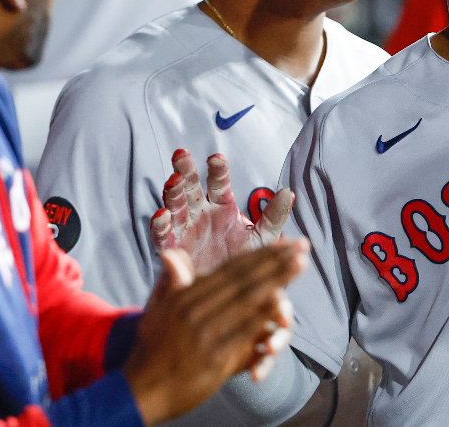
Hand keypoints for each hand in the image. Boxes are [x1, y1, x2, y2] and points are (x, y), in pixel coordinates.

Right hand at [124, 240, 308, 425]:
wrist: (138, 391)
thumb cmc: (150, 350)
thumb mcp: (155, 311)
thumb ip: (170, 282)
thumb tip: (171, 252)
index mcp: (186, 296)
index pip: (230, 270)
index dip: (259, 254)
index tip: (283, 243)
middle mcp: (195, 310)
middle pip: (243, 280)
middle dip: (275, 261)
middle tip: (302, 246)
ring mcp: (205, 334)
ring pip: (247, 300)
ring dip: (277, 281)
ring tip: (300, 264)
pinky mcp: (213, 358)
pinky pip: (242, 333)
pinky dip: (262, 316)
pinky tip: (282, 303)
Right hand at [151, 149, 293, 272]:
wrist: (230, 292)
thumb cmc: (245, 260)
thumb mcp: (263, 238)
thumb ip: (273, 216)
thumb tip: (288, 192)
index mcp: (222, 206)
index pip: (219, 182)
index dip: (217, 169)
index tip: (216, 158)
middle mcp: (201, 212)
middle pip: (191, 186)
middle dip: (185, 170)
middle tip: (181, 155)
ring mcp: (186, 228)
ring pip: (175, 205)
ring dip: (172, 192)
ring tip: (173, 180)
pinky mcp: (174, 247)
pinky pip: (164, 234)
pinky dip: (160, 225)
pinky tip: (161, 215)